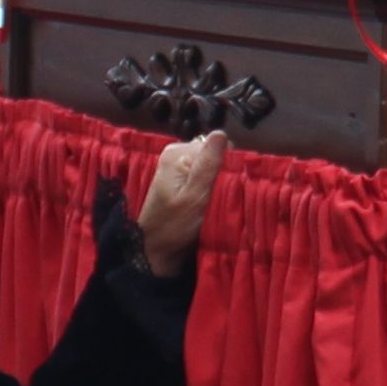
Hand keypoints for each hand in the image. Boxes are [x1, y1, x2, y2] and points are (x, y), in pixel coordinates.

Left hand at [135, 132, 225, 277]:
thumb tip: (221, 132)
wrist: (155, 253)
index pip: (217, 145)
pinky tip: (213, 203)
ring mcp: (178, 169)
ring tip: (219, 201)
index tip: (232, 185)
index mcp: (178, 153)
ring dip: (219, 183)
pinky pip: (205, 178)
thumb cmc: (174, 226)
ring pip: (211, 167)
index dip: (230, 163)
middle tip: (224, 196)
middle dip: (224, 173)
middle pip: (214, 155)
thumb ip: (208, 165)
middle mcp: (176, 155)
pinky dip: (212, 188)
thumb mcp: (195, 196)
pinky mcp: (181, 182)